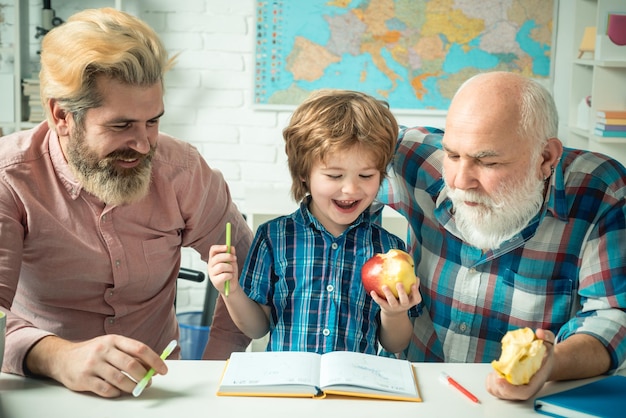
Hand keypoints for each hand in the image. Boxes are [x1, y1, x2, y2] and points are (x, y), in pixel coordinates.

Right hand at [26, 334, 167, 397]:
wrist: (62, 358)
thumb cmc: (93, 352)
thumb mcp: (111, 346)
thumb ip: (130, 354)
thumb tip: (152, 366)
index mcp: (114, 339)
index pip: (140, 348)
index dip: (154, 360)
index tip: (163, 369)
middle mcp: (103, 350)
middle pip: (131, 365)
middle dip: (144, 376)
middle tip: (148, 382)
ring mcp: (93, 364)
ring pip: (120, 379)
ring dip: (132, 387)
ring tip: (135, 389)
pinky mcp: (84, 379)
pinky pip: (106, 389)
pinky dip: (116, 393)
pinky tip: (117, 391)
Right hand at [208, 244, 238, 295]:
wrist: (231, 286)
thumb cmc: (230, 273)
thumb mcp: (232, 262)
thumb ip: (231, 254)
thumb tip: (231, 247)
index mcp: (213, 259)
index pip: (213, 250)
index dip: (219, 247)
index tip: (227, 247)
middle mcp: (211, 265)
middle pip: (217, 257)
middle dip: (228, 256)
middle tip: (234, 258)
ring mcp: (212, 274)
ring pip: (221, 266)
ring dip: (230, 267)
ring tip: (232, 270)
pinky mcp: (215, 281)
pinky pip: (224, 275)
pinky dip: (230, 275)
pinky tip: (230, 276)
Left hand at [370, 282, 421, 314]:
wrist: (394, 312)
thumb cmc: (402, 298)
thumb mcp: (409, 293)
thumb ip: (411, 283)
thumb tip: (412, 270)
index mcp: (411, 301)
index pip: (416, 299)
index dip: (415, 292)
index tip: (413, 284)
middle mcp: (404, 305)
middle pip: (404, 300)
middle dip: (402, 292)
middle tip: (399, 283)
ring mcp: (395, 307)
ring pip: (392, 302)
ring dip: (388, 294)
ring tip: (384, 286)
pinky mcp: (386, 307)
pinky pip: (381, 302)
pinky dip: (376, 297)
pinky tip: (372, 292)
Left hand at [486, 329, 555, 399]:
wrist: (541, 361)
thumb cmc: (544, 355)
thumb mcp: (549, 343)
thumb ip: (547, 337)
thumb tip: (539, 333)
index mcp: (535, 382)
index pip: (524, 392)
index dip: (511, 389)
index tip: (499, 380)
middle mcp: (524, 388)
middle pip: (509, 395)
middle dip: (498, 385)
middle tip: (495, 372)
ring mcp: (515, 389)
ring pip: (499, 392)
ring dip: (493, 382)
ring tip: (496, 370)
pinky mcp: (506, 386)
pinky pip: (494, 389)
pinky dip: (490, 382)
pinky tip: (494, 373)